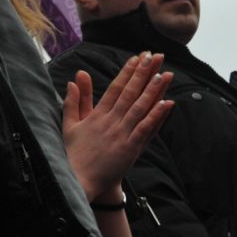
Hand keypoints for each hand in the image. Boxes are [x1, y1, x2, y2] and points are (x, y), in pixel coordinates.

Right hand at [62, 54, 174, 200]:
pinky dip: (157, 116)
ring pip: (140, 107)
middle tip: (155, 57)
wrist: (79, 180)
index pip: (115, 88)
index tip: (137, 58)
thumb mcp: (69, 124)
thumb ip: (73, 101)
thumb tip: (75, 79)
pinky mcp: (130, 149)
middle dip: (143, 73)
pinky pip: (146, 129)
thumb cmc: (74, 153)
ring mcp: (122, 135)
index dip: (127, 72)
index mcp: (97, 115)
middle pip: (130, 93)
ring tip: (165, 74)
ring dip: (154, 90)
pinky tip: (167, 103)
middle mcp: (111, 121)